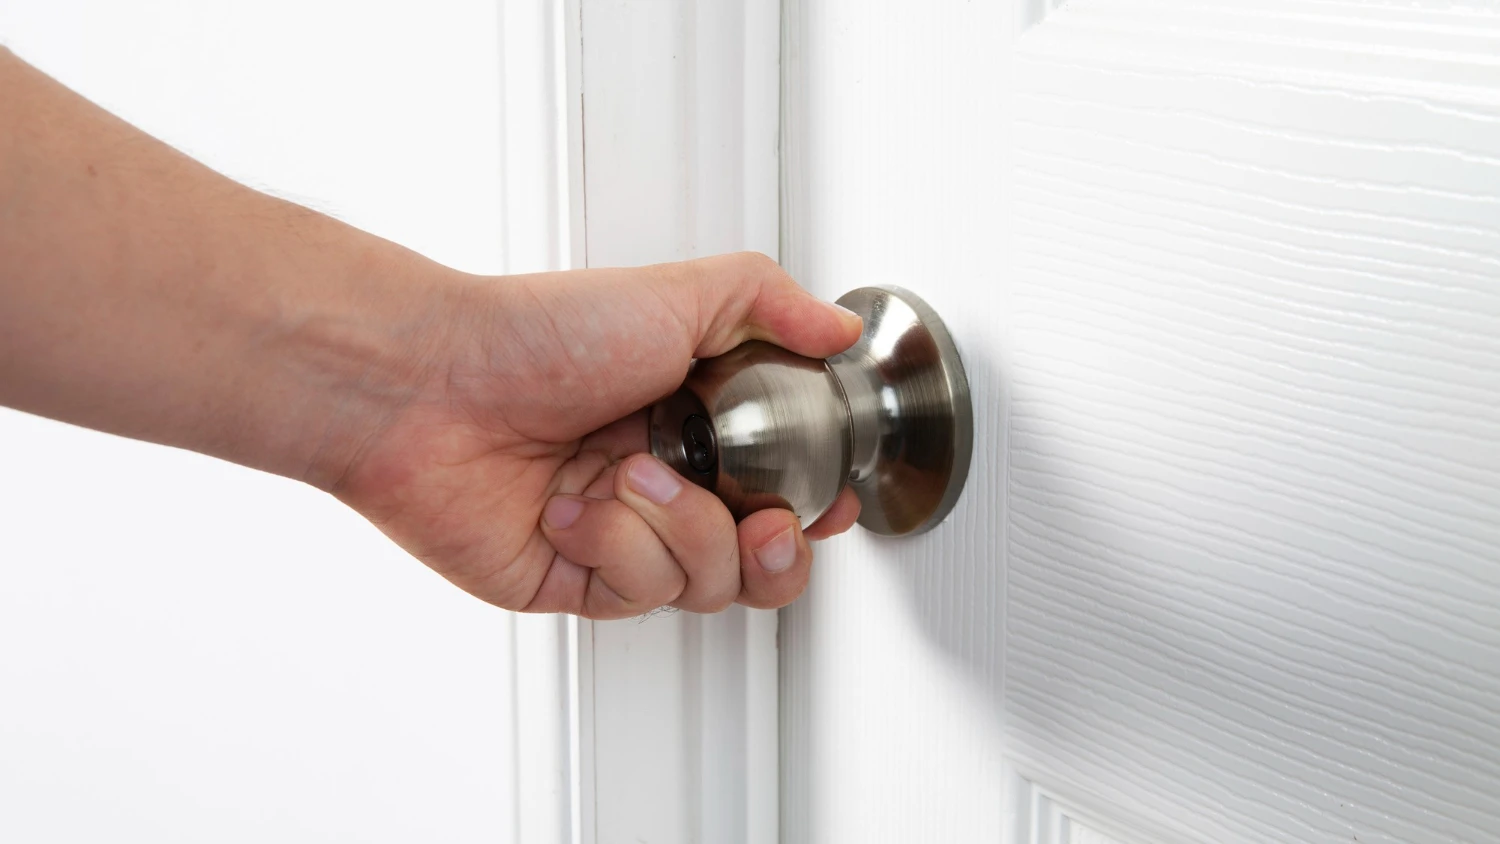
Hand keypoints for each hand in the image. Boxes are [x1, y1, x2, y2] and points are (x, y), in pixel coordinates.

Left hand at [332, 253, 863, 618]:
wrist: (430, 385)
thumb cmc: (538, 335)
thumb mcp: (680, 294)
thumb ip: (772, 306)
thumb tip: (838, 331)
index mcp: (692, 419)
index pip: (780, 483)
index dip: (814, 504)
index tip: (830, 501)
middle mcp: (660, 482)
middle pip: (757, 555)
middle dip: (774, 549)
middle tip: (762, 519)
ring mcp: (618, 535)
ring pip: (709, 582)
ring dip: (681, 530)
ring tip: (629, 478)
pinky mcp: (574, 579)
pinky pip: (639, 595)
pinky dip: (614, 548)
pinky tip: (570, 509)